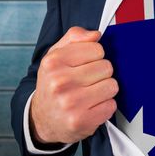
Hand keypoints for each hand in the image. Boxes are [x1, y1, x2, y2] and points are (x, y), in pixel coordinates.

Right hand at [30, 26, 118, 143]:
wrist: (42, 119)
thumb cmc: (54, 83)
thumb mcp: (56, 55)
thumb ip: (74, 37)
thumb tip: (96, 35)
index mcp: (53, 62)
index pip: (97, 49)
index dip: (95, 57)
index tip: (85, 65)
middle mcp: (59, 82)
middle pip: (107, 67)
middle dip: (101, 73)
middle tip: (87, 82)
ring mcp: (70, 103)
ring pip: (112, 86)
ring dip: (105, 90)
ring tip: (90, 94)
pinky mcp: (81, 121)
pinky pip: (111, 105)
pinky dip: (105, 106)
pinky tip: (91, 107)